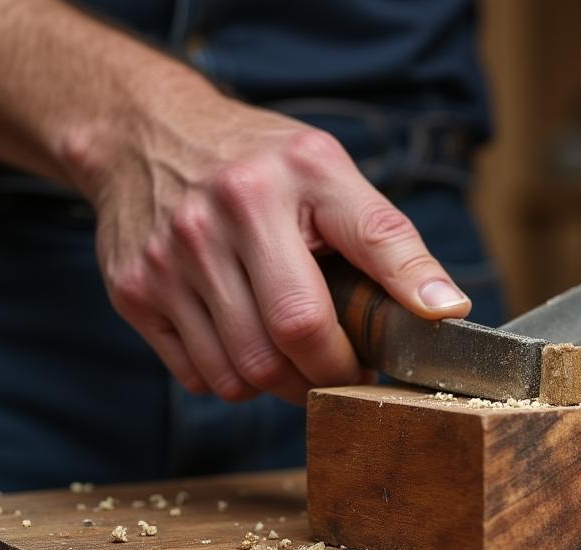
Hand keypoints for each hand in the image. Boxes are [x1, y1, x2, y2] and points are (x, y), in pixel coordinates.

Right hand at [70, 94, 470, 403]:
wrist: (148, 133)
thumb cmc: (261, 161)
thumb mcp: (333, 175)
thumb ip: (392, 243)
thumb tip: (448, 308)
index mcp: (264, 193)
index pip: (307, 315)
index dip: (347, 362)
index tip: (374, 369)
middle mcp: (204, 227)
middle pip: (271, 353)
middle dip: (318, 378)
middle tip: (341, 368)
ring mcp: (162, 264)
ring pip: (233, 375)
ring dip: (277, 385)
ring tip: (298, 355)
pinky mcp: (132, 292)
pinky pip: (195, 374)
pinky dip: (232, 377)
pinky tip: (249, 342)